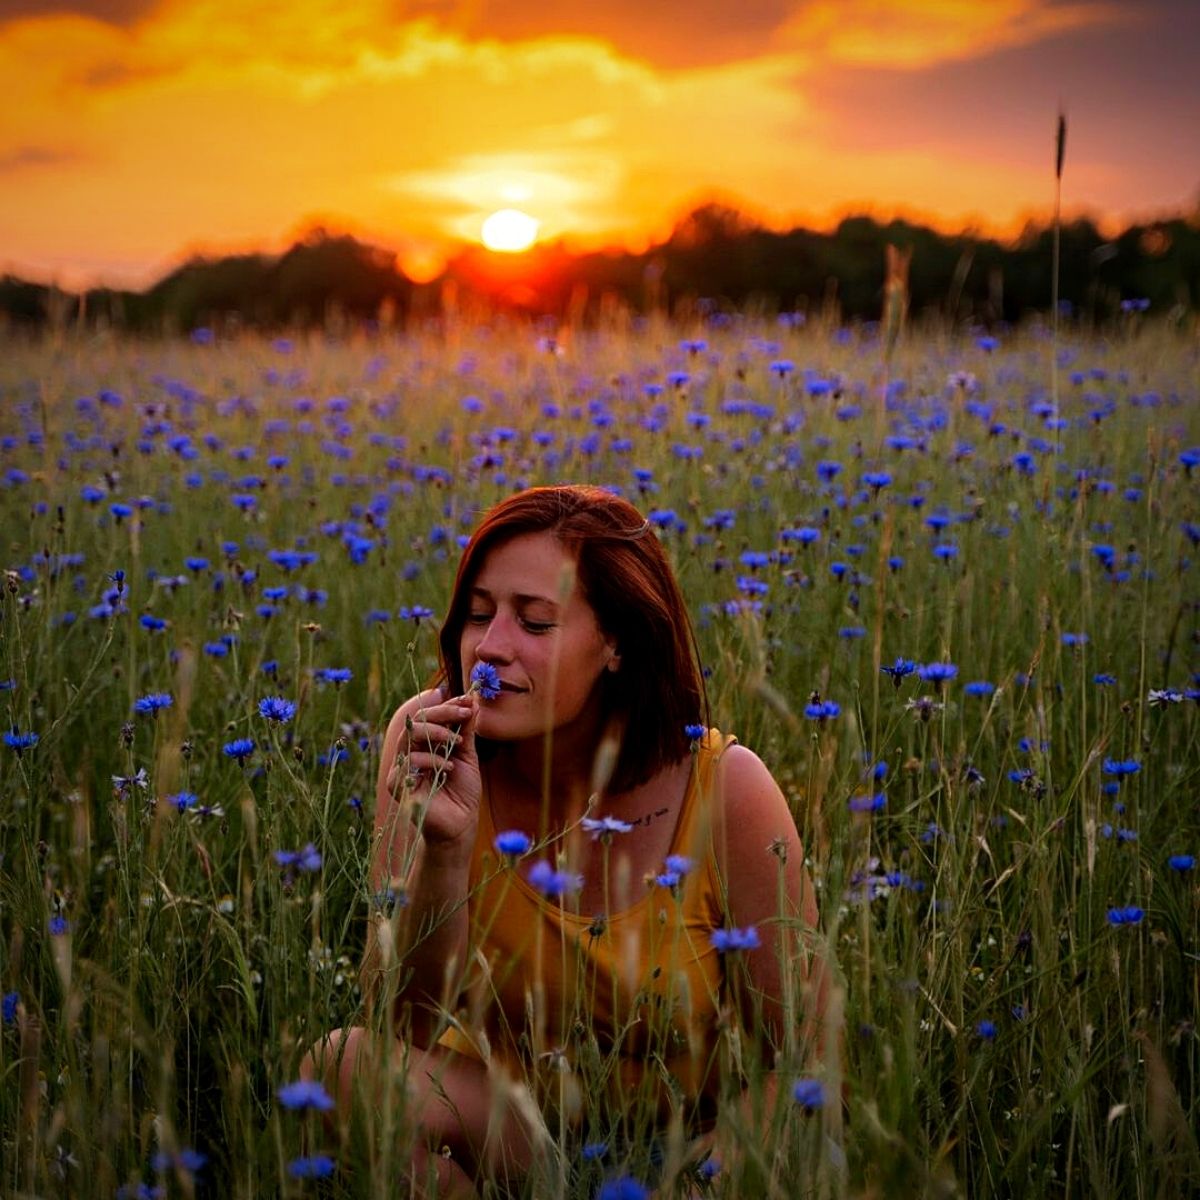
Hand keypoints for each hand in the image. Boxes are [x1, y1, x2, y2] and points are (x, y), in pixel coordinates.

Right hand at [386, 692, 481, 847]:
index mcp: (425, 743)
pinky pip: (409, 761)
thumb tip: (473, 700)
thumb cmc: (462, 791)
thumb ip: (466, 730)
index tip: (469, 701)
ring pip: (409, 735)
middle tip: (465, 714)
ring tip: (457, 744)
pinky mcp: (399, 785)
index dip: (447, 705)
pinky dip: (432, 760)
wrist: (460, 824)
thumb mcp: (467, 755)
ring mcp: (402, 767)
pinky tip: (448, 769)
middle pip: (416, 719)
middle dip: (443, 713)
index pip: (428, 715)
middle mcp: (410, 751)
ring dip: (438, 733)